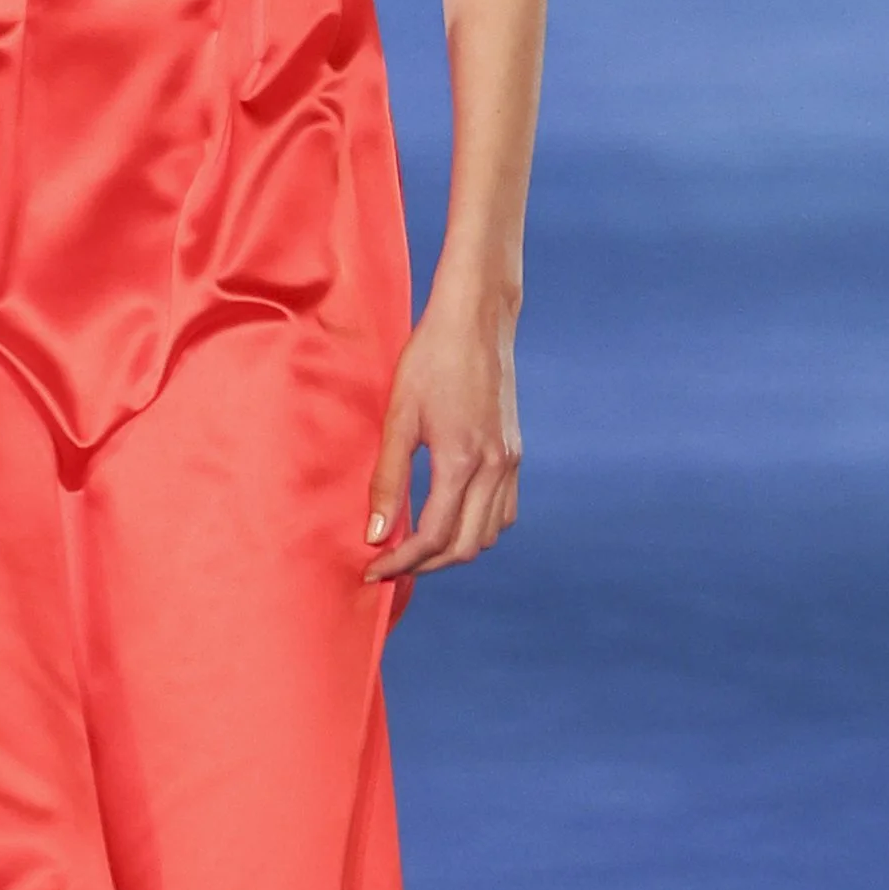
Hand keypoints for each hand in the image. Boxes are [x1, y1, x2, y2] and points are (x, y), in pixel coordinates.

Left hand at [361, 305, 520, 582]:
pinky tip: (450, 518)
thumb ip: (387, 479)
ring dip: (453, 548)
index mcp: (462, 461)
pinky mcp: (515, 452)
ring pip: (489, 534)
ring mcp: (511, 461)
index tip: (373, 569)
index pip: (433, 536)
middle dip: (426, 564)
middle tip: (389, 563)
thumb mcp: (398, 417)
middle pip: (464, 545)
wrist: (475, 320)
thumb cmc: (430, 360)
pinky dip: (477, 527)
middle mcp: (495, 467)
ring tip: (416, 546)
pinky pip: (503, 511)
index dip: (401, 562)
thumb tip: (375, 534)